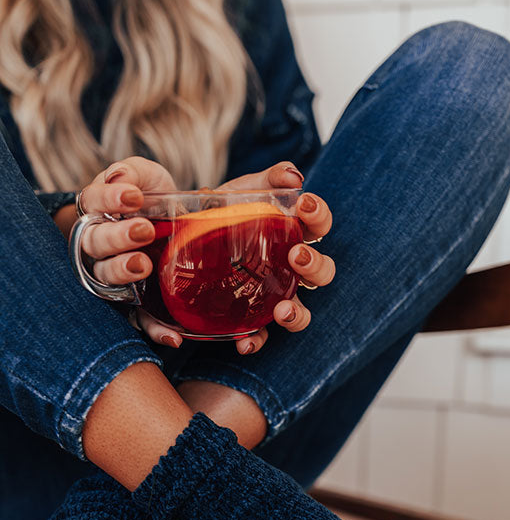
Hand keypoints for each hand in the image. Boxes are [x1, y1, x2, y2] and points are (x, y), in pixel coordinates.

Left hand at [81, 158, 333, 353]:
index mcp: (292, 235)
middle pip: (321, 272)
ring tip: (282, 309)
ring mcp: (271, 298)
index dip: (319, 217)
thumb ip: (265, 181)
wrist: (180, 240)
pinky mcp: (247, 321)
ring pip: (299, 312)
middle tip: (294, 255)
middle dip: (314, 265)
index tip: (304, 205)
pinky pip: (259, 337)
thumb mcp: (239, 193)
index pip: (318, 226)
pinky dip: (254, 343)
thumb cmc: (221, 215)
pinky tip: (243, 344)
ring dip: (296, 313)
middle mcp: (290, 271)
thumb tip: (294, 175)